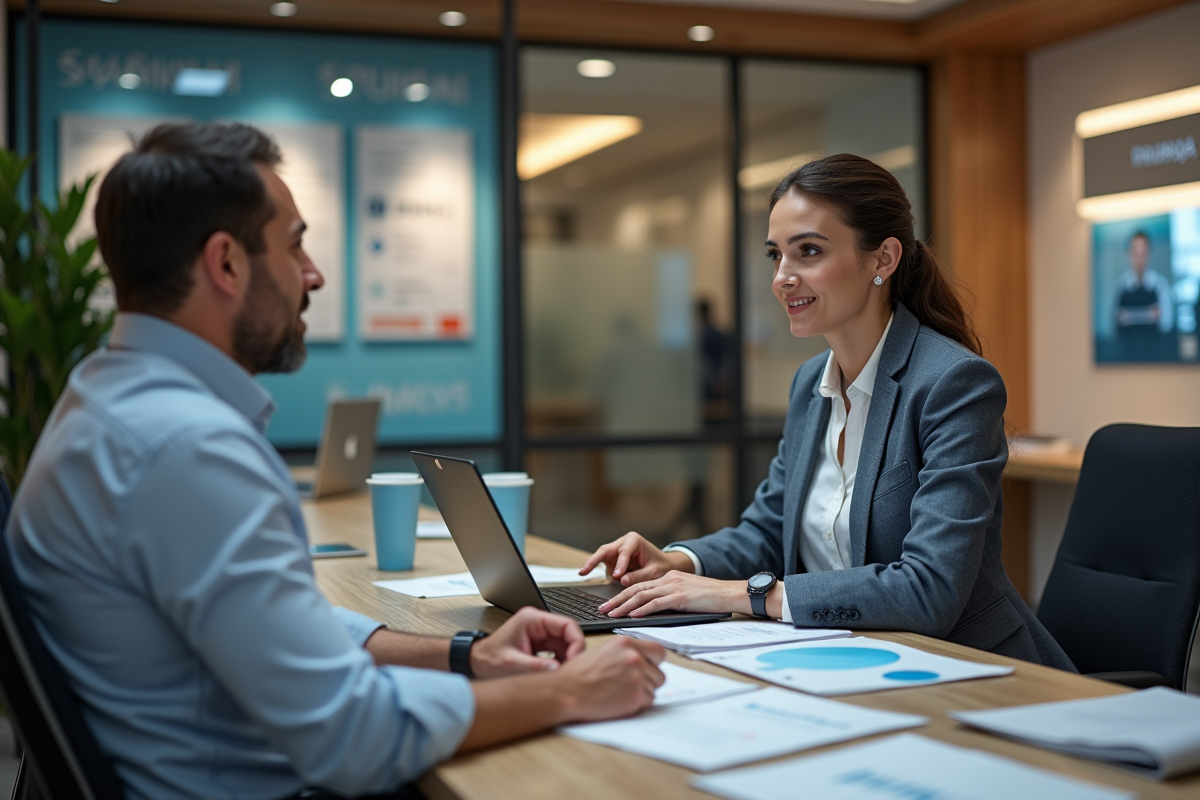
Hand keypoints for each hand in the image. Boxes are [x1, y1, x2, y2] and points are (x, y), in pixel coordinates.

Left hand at [470, 607, 585, 678]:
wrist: (477, 662)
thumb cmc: (488, 659)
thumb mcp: (511, 663)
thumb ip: (535, 666)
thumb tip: (558, 669)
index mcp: (532, 619)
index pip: (566, 624)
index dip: (576, 642)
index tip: (575, 660)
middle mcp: (538, 623)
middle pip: (569, 634)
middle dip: (573, 652)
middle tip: (572, 670)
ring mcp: (540, 633)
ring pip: (565, 643)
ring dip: (568, 658)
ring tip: (564, 674)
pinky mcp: (540, 643)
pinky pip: (559, 651)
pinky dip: (561, 662)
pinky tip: (558, 673)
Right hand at [553, 637, 665, 722]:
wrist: (567, 691)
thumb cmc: (579, 673)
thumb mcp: (603, 651)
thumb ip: (626, 652)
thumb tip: (643, 660)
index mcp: (626, 644)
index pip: (658, 652)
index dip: (654, 662)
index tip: (650, 668)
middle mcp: (634, 658)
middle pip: (659, 673)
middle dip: (648, 681)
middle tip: (630, 685)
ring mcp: (637, 677)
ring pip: (654, 689)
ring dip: (641, 693)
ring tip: (620, 692)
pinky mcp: (636, 696)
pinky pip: (648, 702)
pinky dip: (637, 704)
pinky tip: (620, 700)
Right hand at [579, 532, 694, 585]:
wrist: (663, 564)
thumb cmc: (660, 565)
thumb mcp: (654, 572)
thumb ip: (639, 576)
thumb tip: (622, 581)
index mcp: (634, 540)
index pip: (624, 551)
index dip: (620, 564)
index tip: (617, 576)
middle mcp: (622, 543)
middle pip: (604, 551)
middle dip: (593, 561)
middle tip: (583, 572)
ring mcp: (616, 552)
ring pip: (603, 560)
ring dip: (603, 572)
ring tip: (611, 579)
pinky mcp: (613, 561)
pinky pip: (607, 569)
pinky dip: (608, 576)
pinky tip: (614, 581)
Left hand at [599, 571, 746, 617]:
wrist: (730, 592)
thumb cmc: (711, 598)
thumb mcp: (687, 594)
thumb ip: (670, 599)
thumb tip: (652, 611)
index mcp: (668, 577)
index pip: (639, 585)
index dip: (622, 595)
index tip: (609, 603)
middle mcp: (668, 579)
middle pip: (635, 588)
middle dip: (616, 600)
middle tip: (601, 609)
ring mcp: (673, 587)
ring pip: (641, 596)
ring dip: (623, 606)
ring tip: (610, 614)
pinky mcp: (680, 597)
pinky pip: (656, 603)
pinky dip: (641, 610)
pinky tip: (631, 615)